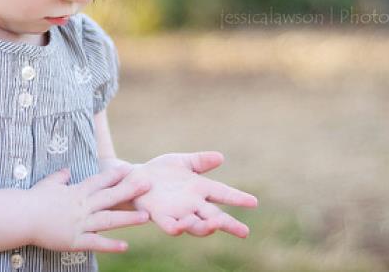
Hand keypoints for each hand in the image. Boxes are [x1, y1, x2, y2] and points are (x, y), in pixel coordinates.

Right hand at [27, 165, 150, 252]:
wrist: (21, 216)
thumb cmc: (32, 200)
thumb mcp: (48, 184)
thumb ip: (60, 177)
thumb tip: (67, 170)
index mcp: (76, 192)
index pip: (99, 181)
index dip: (114, 175)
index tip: (129, 169)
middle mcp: (82, 206)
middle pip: (110, 197)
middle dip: (129, 191)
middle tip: (148, 185)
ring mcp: (80, 223)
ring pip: (108, 220)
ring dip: (128, 218)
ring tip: (146, 217)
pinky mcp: (75, 240)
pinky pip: (96, 243)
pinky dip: (111, 245)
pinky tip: (125, 247)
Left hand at [126, 151, 257, 237]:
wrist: (134, 179)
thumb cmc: (159, 172)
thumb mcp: (181, 162)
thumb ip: (199, 161)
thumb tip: (220, 157)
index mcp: (199, 189)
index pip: (223, 194)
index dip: (238, 198)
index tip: (254, 202)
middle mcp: (191, 204)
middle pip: (214, 217)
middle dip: (228, 225)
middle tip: (243, 231)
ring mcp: (177, 212)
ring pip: (195, 225)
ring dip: (204, 226)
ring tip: (213, 224)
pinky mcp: (159, 216)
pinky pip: (169, 226)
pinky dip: (176, 228)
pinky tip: (180, 227)